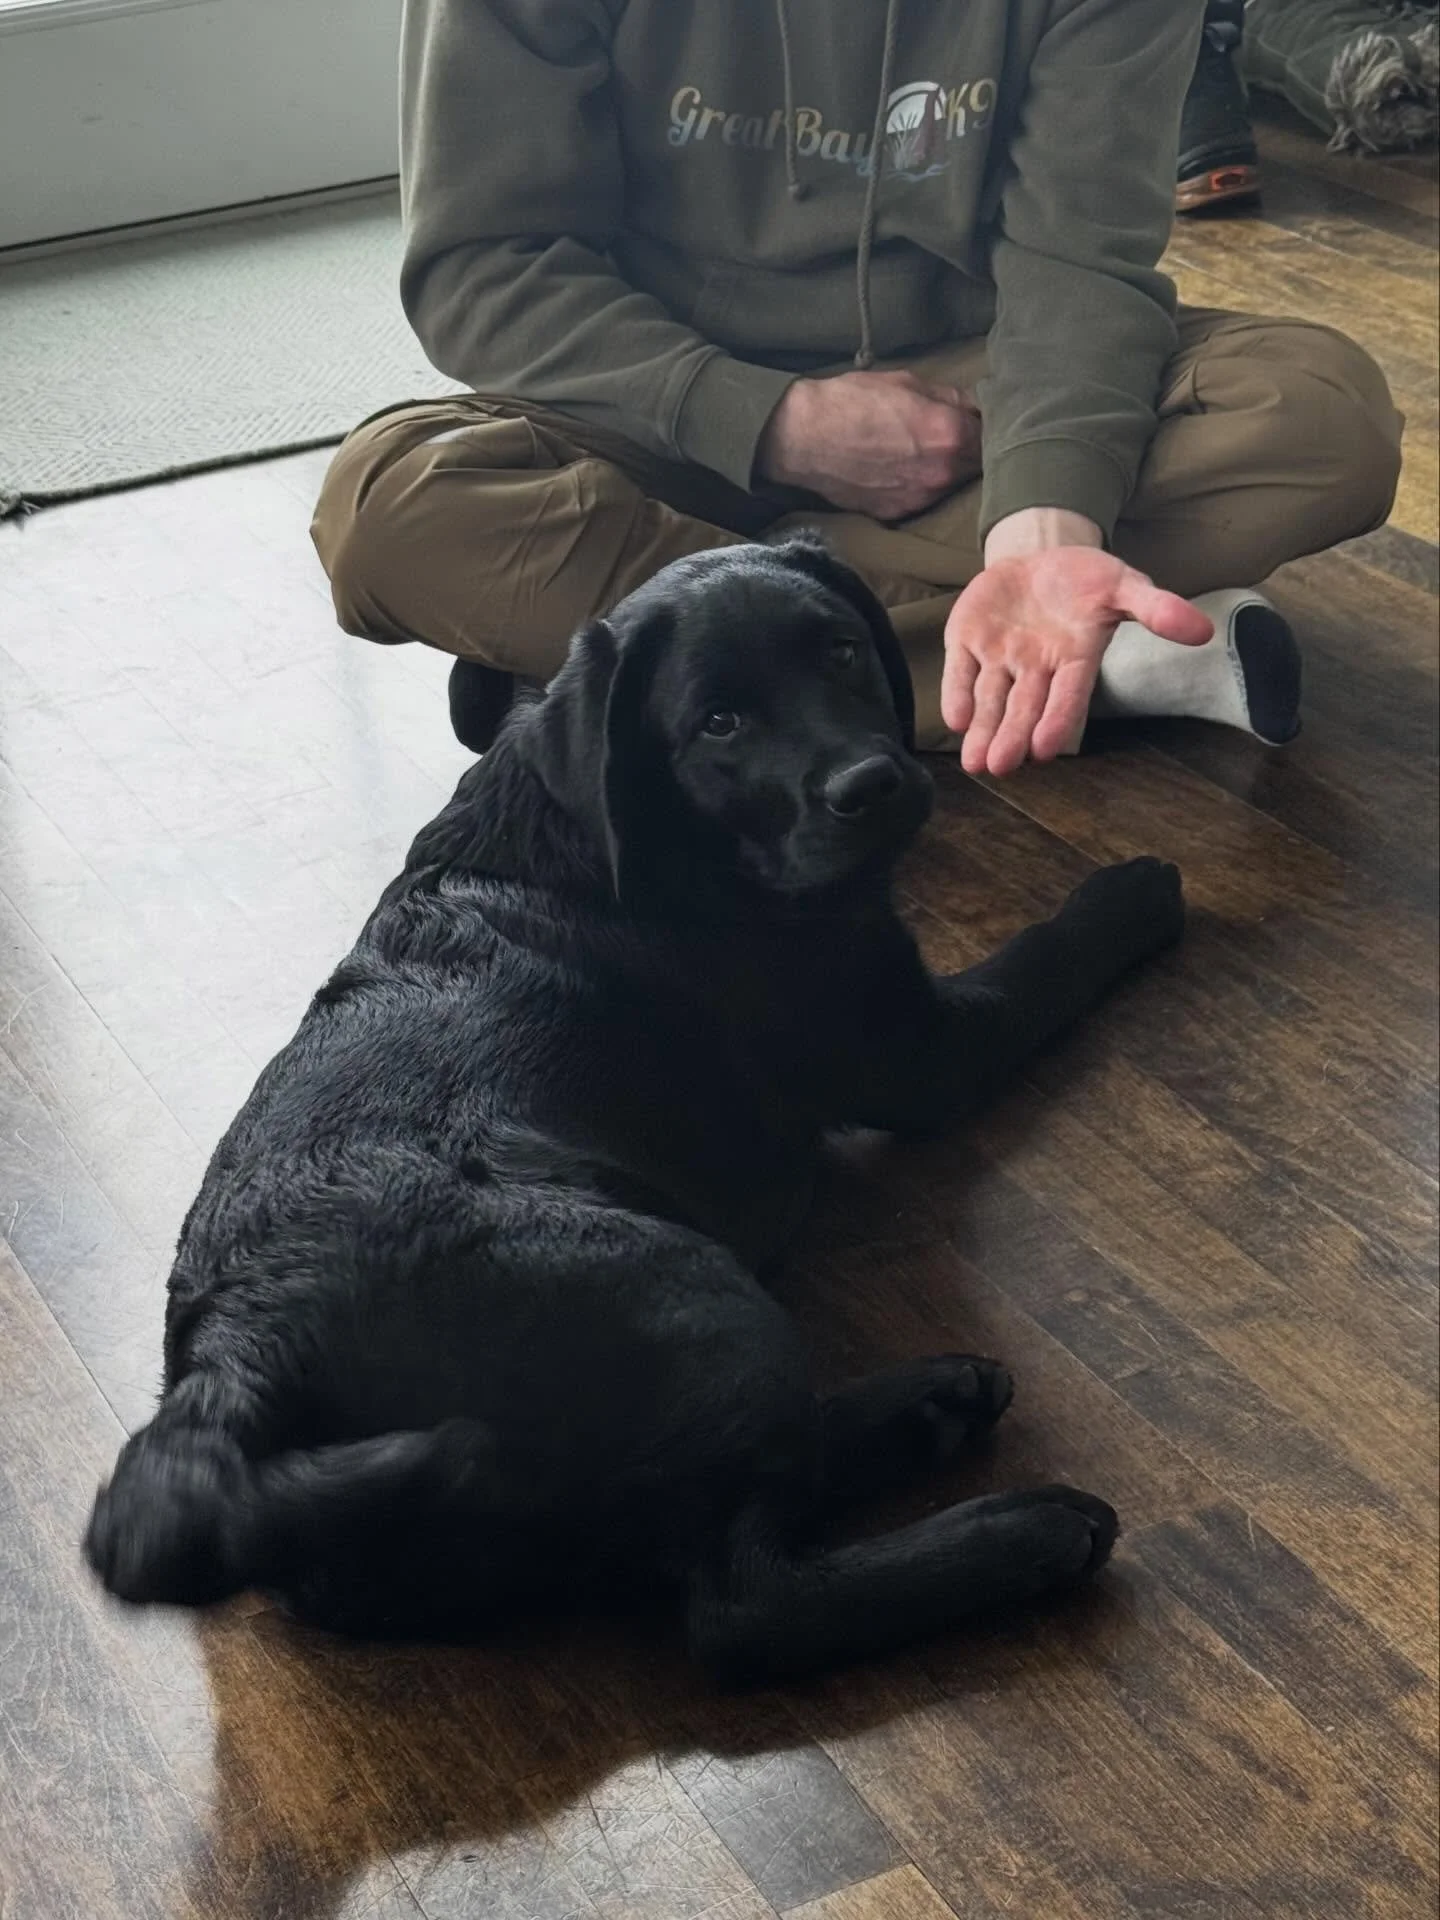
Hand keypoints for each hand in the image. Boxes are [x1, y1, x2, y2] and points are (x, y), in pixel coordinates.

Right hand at [756, 370, 981, 520]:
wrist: (803, 438)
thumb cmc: (851, 402)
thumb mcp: (906, 382)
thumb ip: (949, 397)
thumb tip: (976, 406)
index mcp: (952, 434)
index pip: (992, 436)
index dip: (987, 427)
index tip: (979, 421)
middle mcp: (943, 473)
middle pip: (977, 466)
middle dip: (970, 451)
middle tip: (952, 436)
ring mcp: (921, 498)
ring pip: (950, 485)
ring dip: (946, 471)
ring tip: (923, 453)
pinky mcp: (898, 514)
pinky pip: (923, 499)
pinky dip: (920, 486)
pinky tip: (901, 470)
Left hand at [943, 534, 1213, 775]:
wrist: (1041, 558)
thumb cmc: (1087, 581)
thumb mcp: (1124, 585)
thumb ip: (1156, 608)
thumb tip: (1203, 630)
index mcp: (1074, 660)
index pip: (1068, 695)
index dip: (1057, 720)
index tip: (1045, 749)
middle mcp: (1035, 669)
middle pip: (1024, 708)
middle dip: (1012, 737)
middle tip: (1001, 766)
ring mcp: (999, 657)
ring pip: (990, 700)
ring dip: (982, 730)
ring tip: (976, 762)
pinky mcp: (967, 642)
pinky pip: (960, 672)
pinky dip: (956, 693)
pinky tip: (955, 719)